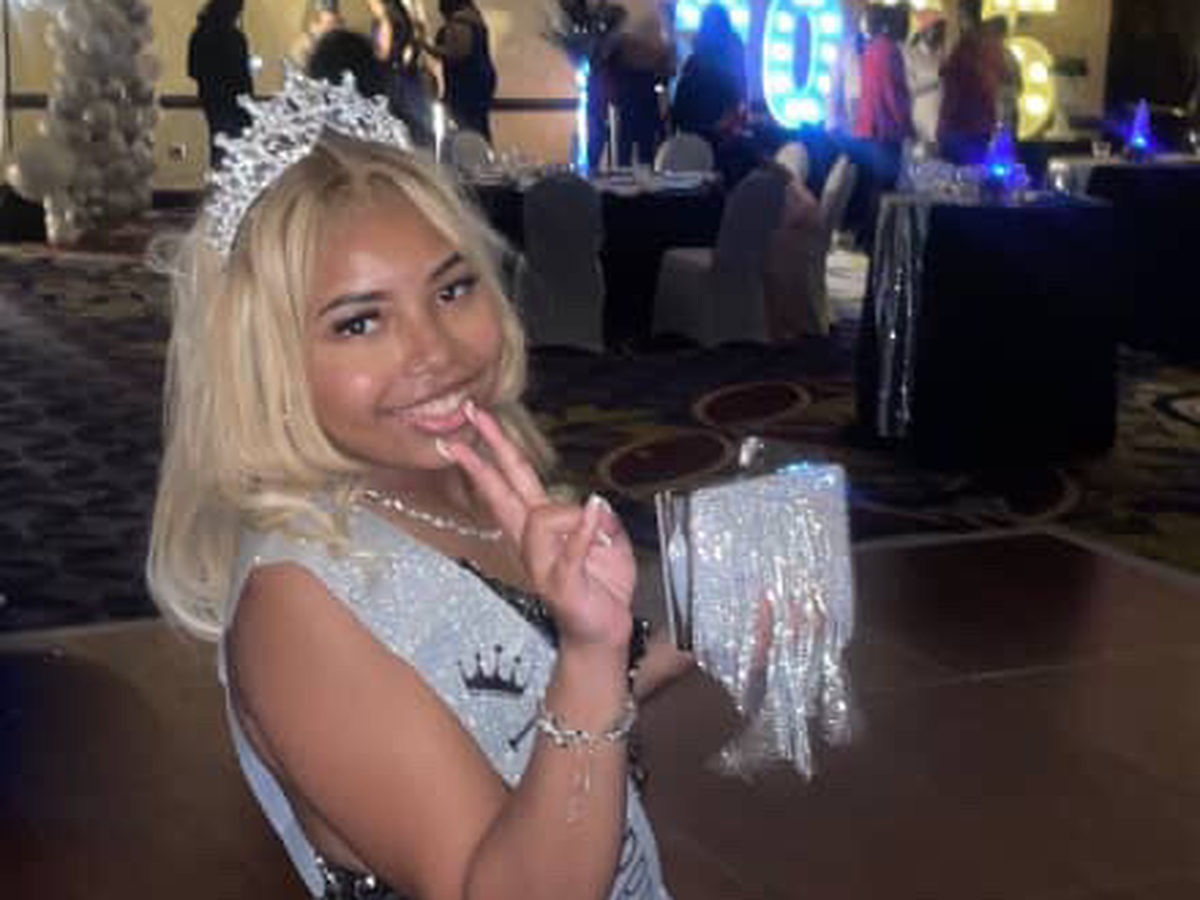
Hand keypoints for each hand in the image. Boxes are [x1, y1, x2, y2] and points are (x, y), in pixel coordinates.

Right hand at [441, 402, 634, 653]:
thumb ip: (600, 516)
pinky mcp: (562, 583)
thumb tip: (596, 502)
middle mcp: (531, 541)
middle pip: (503, 489)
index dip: (494, 449)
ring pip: (542, 518)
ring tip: (600, 531)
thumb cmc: (602, 586)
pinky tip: (596, 509)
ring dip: (576, 515)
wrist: (603, 632)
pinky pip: (570, 550)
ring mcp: (542, 563)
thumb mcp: (610, 540)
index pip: (512, 479)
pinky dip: (584, 530)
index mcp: (539, 525)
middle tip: (471, 415)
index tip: (473, 419)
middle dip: (487, 452)